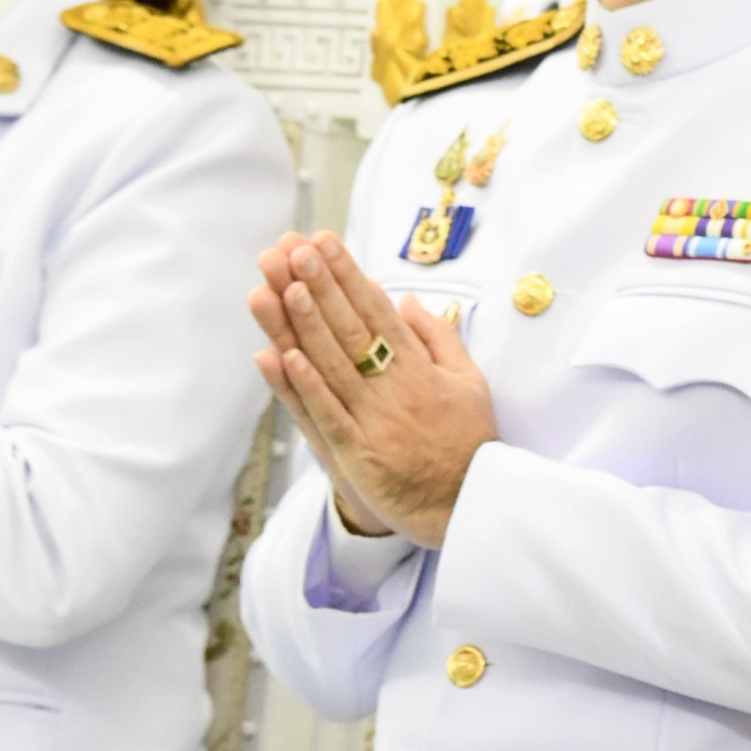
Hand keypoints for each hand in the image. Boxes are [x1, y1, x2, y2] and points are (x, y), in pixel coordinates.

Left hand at [247, 230, 495, 547]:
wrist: (468, 506)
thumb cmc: (468, 443)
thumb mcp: (470, 382)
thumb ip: (439, 338)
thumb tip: (407, 301)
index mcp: (421, 368)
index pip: (378, 310)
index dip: (348, 275)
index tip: (323, 243)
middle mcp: (396, 388)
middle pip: (350, 328)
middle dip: (320, 286)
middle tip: (294, 250)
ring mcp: (374, 421)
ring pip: (332, 365)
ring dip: (305, 324)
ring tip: (281, 285)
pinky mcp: (358, 455)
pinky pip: (326, 415)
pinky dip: (304, 387)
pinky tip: (283, 357)